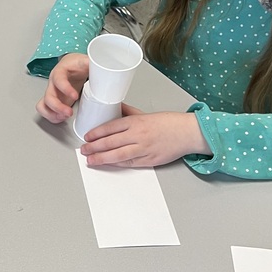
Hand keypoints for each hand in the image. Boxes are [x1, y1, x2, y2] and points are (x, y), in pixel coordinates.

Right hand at [36, 53, 88, 122]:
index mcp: (59, 72)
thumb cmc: (76, 64)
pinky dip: (52, 117)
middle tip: (70, 113)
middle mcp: (52, 83)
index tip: (75, 96)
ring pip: (43, 105)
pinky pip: (46, 110)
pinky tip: (62, 118)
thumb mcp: (84, 61)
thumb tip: (100, 66)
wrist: (71, 66)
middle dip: (58, 107)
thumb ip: (90, 63)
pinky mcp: (54, 101)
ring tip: (65, 117)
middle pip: (48, 97)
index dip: (65, 89)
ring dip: (53, 114)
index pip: (58, 80)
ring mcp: (52, 93)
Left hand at [80, 105, 210, 167]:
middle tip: (83, 150)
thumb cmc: (168, 123)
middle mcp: (138, 135)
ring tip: (90, 160)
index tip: (87, 137)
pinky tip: (108, 164)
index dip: (97, 133)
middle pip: (111, 142)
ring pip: (118, 155)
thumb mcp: (146, 113)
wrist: (187, 133)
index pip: (111, 127)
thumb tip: (115, 107)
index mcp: (136, 122)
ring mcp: (144, 149)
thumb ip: (129, 112)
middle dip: (94, 147)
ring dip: (102, 158)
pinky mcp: (149, 160)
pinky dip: (117, 164)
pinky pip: (130, 163)